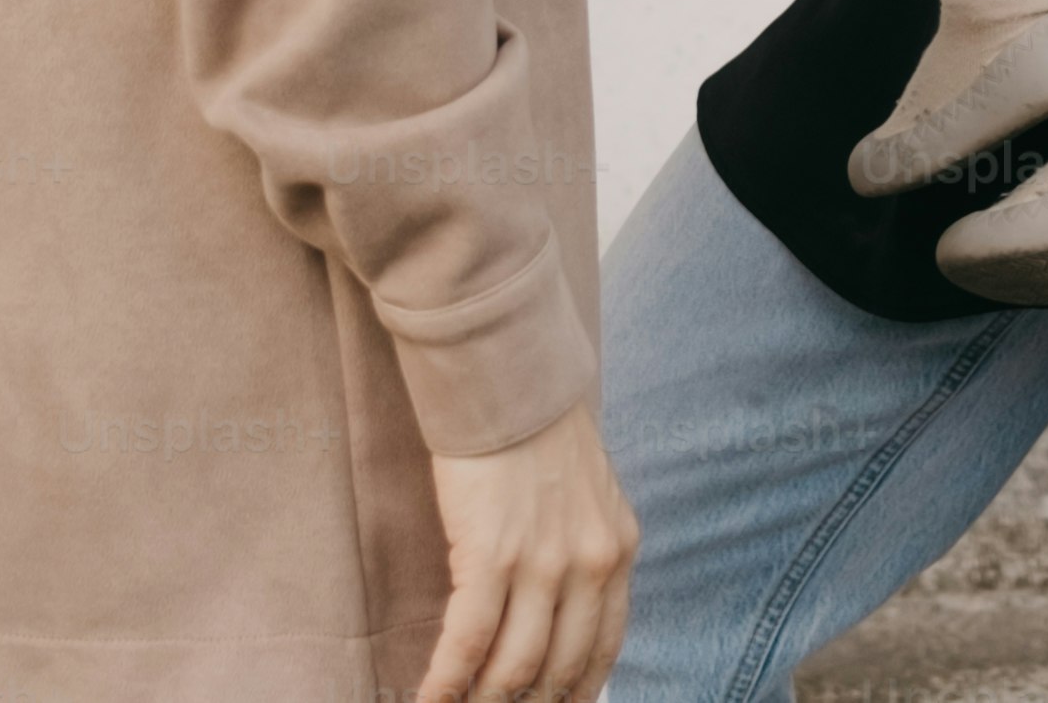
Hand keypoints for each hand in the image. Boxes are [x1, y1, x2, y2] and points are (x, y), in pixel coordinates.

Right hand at [412, 401, 635, 702]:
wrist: (504, 378)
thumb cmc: (535, 431)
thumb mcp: (588, 495)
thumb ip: (586, 552)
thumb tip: (564, 615)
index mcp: (618, 549)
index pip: (604, 648)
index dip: (577, 693)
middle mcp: (590, 564)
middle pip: (560, 669)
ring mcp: (542, 563)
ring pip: (515, 667)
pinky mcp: (490, 556)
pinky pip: (468, 643)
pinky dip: (446, 682)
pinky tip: (430, 701)